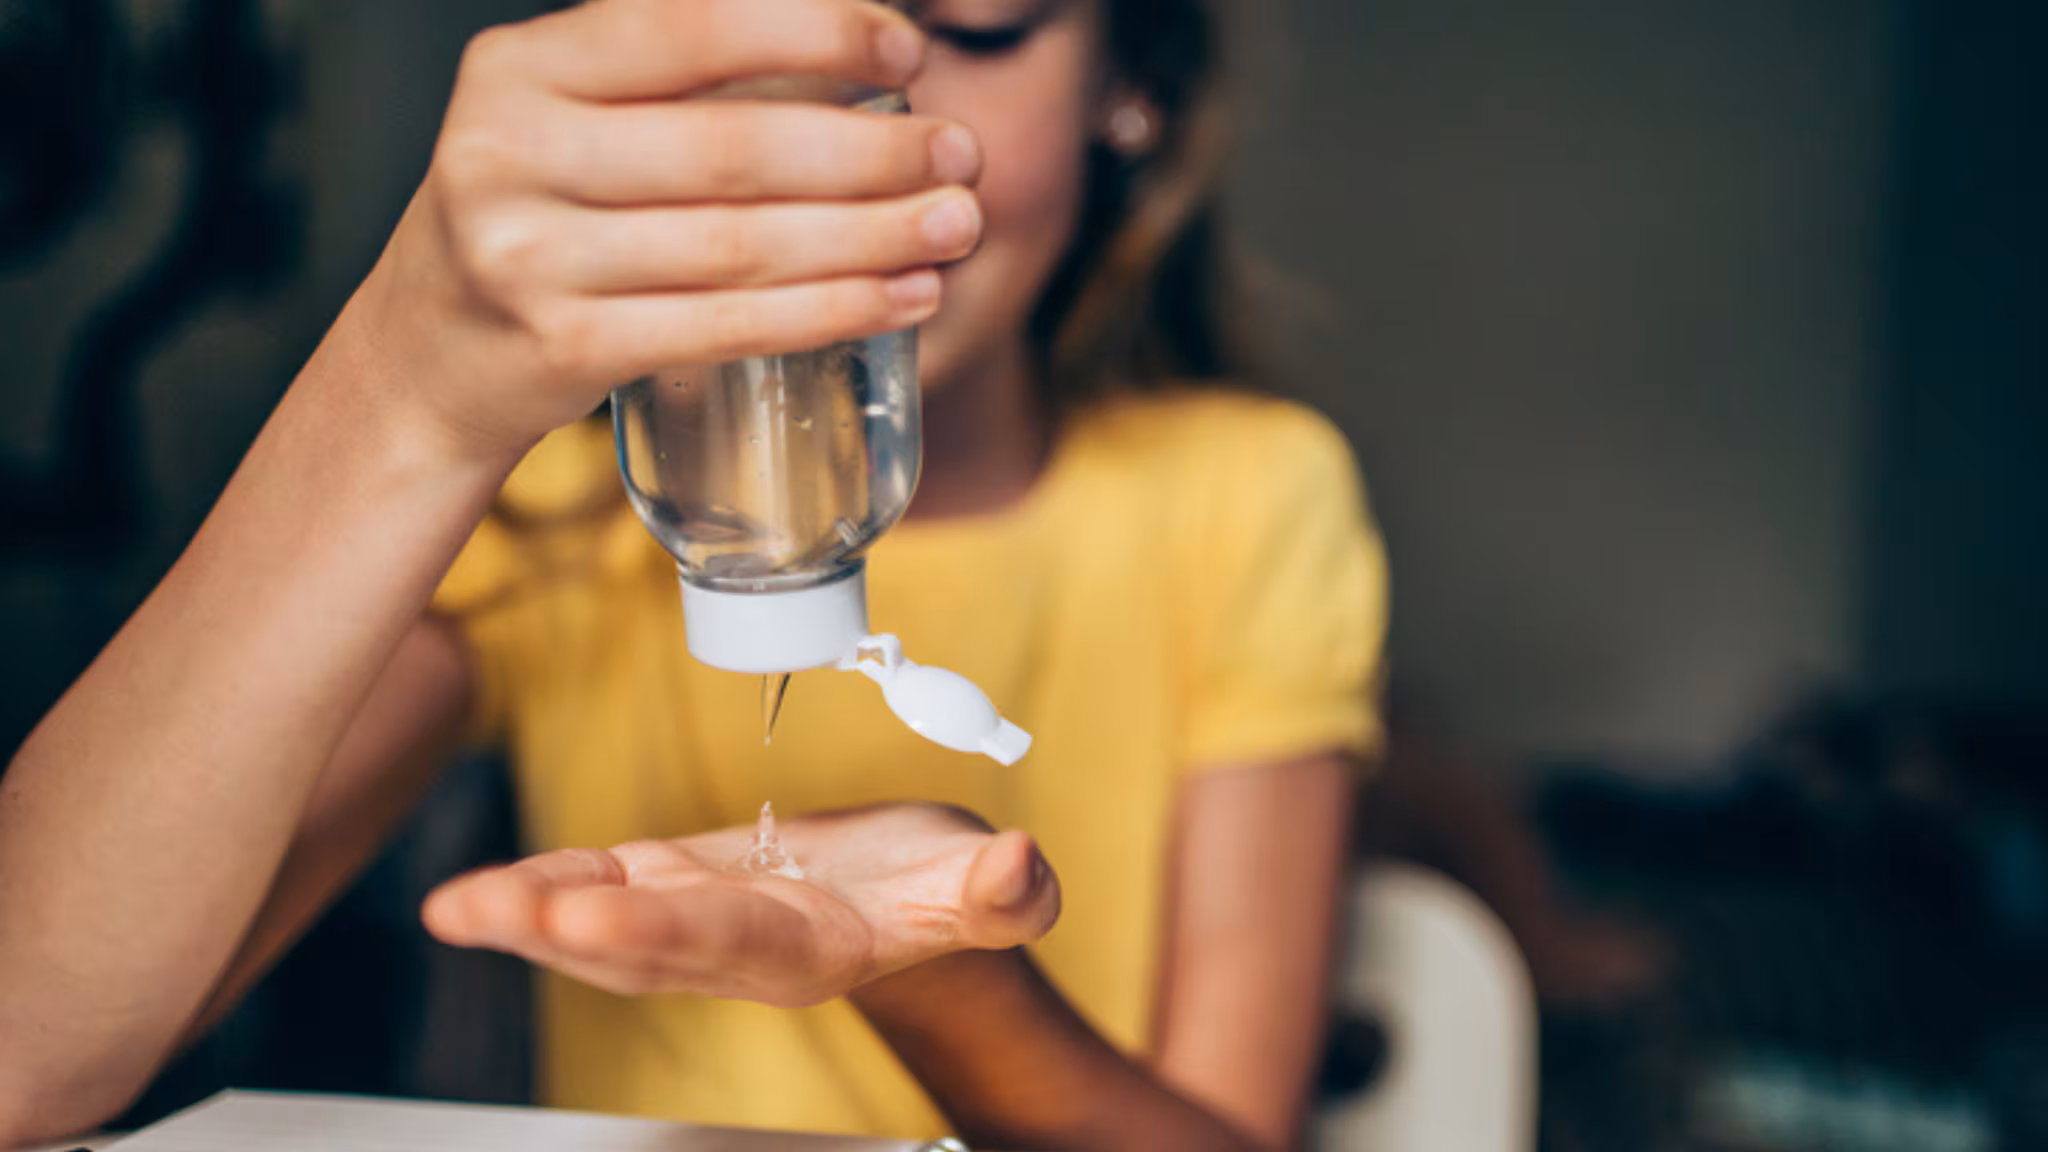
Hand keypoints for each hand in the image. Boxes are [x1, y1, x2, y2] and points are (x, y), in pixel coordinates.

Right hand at [340, 0, 983, 462]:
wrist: (428, 355)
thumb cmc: (536, 214)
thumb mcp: (565, 114)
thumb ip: (671, 72)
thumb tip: (854, 45)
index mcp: (520, 69)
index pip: (688, 27)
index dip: (814, 34)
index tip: (905, 55)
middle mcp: (509, 154)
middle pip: (733, 150)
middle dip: (870, 154)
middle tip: (960, 156)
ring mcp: (528, 260)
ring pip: (742, 246)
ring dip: (871, 237)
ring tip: (955, 228)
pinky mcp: (563, 349)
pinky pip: (727, 326)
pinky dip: (830, 311)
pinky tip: (903, 296)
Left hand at [421, 803, 1058, 1006]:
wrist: (922, 901)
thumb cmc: (956, 892)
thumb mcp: (993, 890)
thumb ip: (1002, 894)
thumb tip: (1017, 866)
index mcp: (807, 948)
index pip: (722, 939)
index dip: (655, 930)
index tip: (588, 917)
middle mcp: (738, 946)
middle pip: (635, 945)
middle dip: (553, 930)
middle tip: (475, 911)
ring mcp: (701, 919)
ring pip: (604, 922)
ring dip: (528, 914)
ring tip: (455, 908)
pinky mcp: (682, 882)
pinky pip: (607, 886)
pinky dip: (550, 882)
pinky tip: (493, 888)